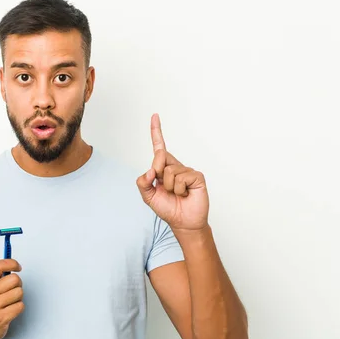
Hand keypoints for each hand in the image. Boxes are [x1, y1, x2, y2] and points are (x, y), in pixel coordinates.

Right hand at [0, 259, 24, 338]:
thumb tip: (13, 265)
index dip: (11, 263)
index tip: (17, 267)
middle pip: (14, 279)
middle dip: (18, 284)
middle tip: (12, 290)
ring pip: (19, 292)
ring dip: (18, 297)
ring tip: (10, 301)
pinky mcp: (0, 318)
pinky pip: (20, 306)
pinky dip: (18, 307)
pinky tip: (10, 310)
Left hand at [136, 114, 209, 232]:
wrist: (183, 222)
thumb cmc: (168, 208)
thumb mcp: (148, 196)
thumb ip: (143, 183)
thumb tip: (150, 170)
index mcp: (163, 168)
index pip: (159, 147)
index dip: (156, 131)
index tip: (155, 116)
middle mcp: (175, 166)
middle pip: (160, 158)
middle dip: (158, 173)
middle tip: (164, 188)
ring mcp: (187, 171)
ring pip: (169, 171)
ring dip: (169, 187)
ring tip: (177, 195)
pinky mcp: (196, 177)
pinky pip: (181, 178)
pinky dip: (179, 189)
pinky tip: (185, 194)